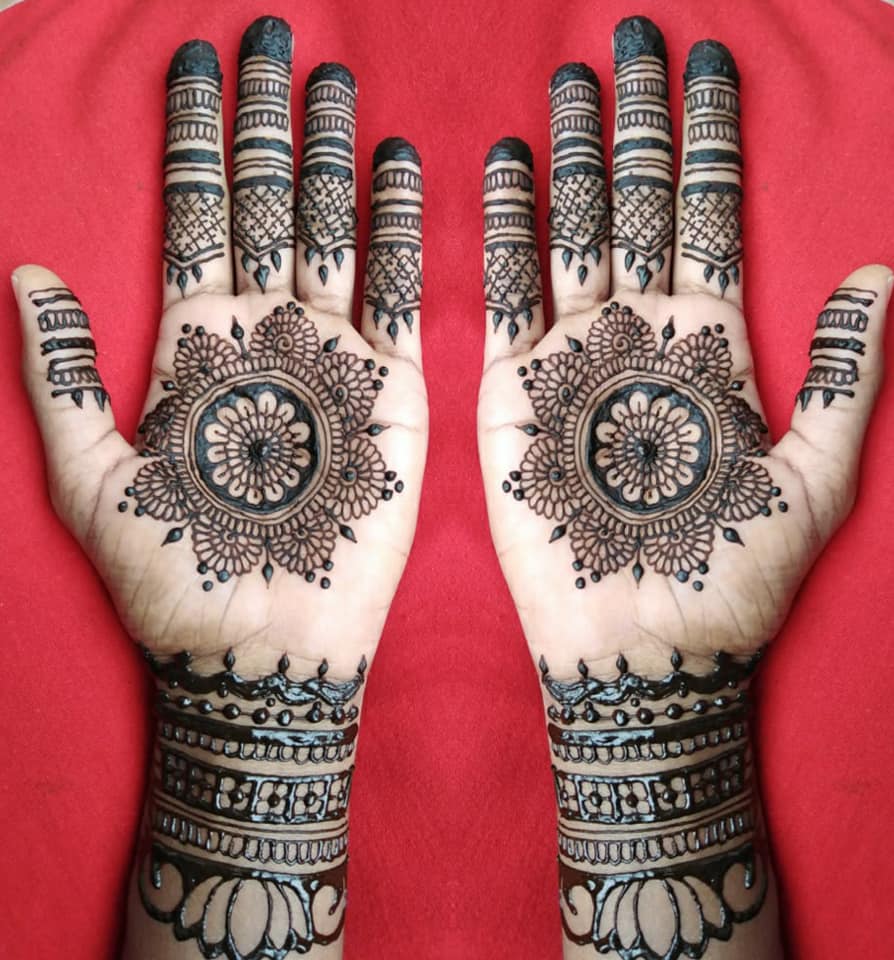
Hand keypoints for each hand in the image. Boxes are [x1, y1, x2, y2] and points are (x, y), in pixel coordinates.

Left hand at [14, 17, 426, 675]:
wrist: (262, 646)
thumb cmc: (174, 574)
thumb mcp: (90, 479)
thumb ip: (64, 377)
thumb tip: (25, 273)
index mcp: (193, 346)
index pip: (195, 216)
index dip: (193, 139)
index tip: (192, 60)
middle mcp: (264, 336)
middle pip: (267, 205)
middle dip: (268, 123)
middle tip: (272, 39)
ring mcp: (332, 357)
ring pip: (334, 231)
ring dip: (333, 157)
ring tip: (335, 85)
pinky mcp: (392, 389)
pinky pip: (399, 291)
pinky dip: (400, 227)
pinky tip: (398, 166)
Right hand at [478, 17, 889, 675]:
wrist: (641, 647)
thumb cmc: (729, 576)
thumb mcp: (813, 478)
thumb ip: (842, 376)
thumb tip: (878, 271)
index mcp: (711, 345)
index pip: (709, 215)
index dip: (711, 138)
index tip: (712, 61)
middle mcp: (640, 335)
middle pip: (639, 202)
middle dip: (638, 121)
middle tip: (631, 37)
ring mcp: (573, 357)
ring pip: (573, 230)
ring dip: (574, 156)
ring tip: (571, 82)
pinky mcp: (514, 390)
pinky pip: (508, 292)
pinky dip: (507, 229)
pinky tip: (507, 166)